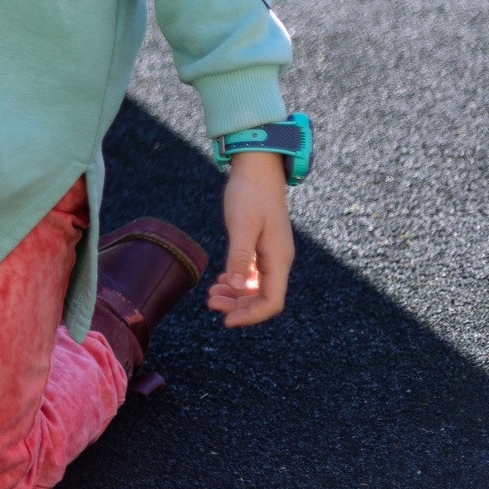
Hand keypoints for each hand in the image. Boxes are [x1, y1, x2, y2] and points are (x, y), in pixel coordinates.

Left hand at [206, 151, 293, 325]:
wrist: (257, 168)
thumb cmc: (249, 194)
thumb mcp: (241, 225)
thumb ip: (240, 257)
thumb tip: (239, 287)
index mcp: (278, 259)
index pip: (272, 301)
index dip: (251, 315)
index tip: (226, 320)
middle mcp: (278, 260)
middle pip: (264, 297)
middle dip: (239, 306)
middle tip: (210, 304)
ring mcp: (271, 253)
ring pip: (257, 287)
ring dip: (236, 294)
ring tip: (210, 295)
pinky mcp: (262, 246)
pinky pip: (253, 273)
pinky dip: (237, 280)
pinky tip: (221, 280)